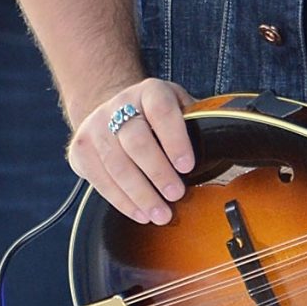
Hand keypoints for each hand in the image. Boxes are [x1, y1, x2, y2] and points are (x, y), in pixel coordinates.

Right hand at [71, 78, 200, 224]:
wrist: (113, 109)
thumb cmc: (158, 115)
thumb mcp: (180, 107)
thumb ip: (197, 122)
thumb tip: (226, 145)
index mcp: (150, 92)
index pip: (162, 112)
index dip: (175, 139)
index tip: (188, 166)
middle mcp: (118, 105)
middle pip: (136, 141)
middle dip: (157, 172)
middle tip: (176, 195)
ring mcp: (95, 127)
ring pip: (116, 164)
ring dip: (140, 194)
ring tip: (160, 214)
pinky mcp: (80, 150)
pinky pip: (100, 180)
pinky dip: (121, 200)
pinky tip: (139, 212)